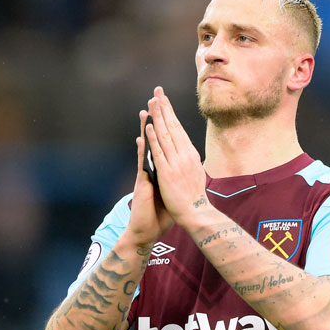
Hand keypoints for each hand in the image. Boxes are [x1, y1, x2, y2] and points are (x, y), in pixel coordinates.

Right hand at [126, 110, 172, 247]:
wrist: (148, 230)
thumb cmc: (161, 213)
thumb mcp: (172, 192)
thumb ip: (177, 179)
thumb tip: (188, 171)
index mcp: (162, 168)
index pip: (165, 142)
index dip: (167, 125)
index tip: (169, 108)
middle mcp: (153, 167)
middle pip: (155, 138)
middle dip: (156, 119)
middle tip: (156, 99)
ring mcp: (147, 174)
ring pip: (147, 146)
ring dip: (146, 128)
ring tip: (146, 110)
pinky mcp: (142, 183)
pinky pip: (142, 163)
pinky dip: (142, 150)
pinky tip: (142, 137)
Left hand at [145, 87, 212, 230]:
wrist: (196, 213)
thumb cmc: (194, 196)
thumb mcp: (196, 173)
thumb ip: (190, 161)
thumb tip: (190, 152)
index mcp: (190, 154)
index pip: (179, 128)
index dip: (170, 112)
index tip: (164, 99)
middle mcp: (184, 155)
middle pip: (172, 126)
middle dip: (164, 108)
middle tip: (158, 91)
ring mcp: (176, 163)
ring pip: (165, 135)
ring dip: (158, 118)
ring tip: (152, 102)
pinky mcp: (167, 173)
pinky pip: (159, 153)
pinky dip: (154, 139)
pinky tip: (149, 127)